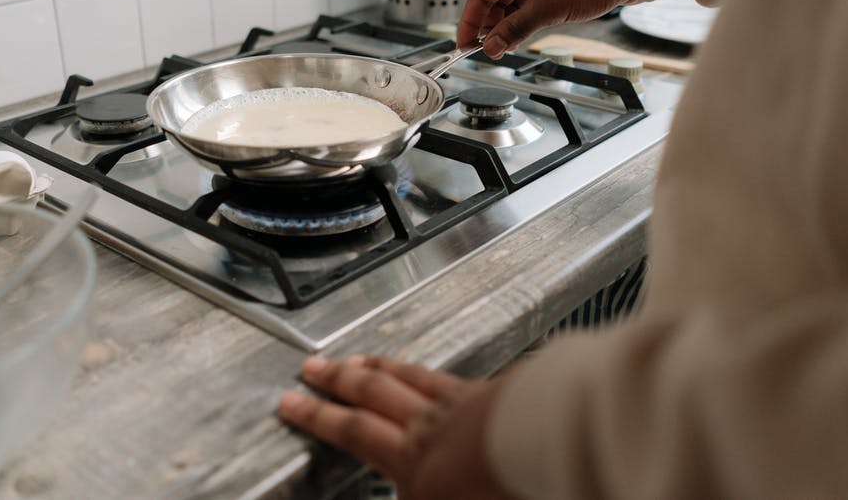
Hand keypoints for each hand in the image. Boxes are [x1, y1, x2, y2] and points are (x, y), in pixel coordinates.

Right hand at [277, 355, 513, 499]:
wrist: (556, 449)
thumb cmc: (502, 491)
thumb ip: (407, 498)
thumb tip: (396, 495)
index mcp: (414, 463)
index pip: (354, 433)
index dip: (318, 417)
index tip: (291, 402)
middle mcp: (430, 427)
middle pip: (373, 395)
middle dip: (336, 382)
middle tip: (312, 367)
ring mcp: (463, 405)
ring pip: (409, 379)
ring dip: (377, 369)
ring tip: (359, 360)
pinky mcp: (495, 396)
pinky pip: (448, 377)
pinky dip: (428, 372)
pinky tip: (431, 372)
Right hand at [458, 0, 635, 57]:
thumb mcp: (550, 8)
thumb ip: (516, 29)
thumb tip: (491, 46)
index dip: (470, 21)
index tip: (464, 43)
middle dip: (489, 26)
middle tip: (487, 50)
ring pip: (511, 3)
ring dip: (506, 25)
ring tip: (504, 46)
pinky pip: (527, 3)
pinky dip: (522, 20)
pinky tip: (520, 36)